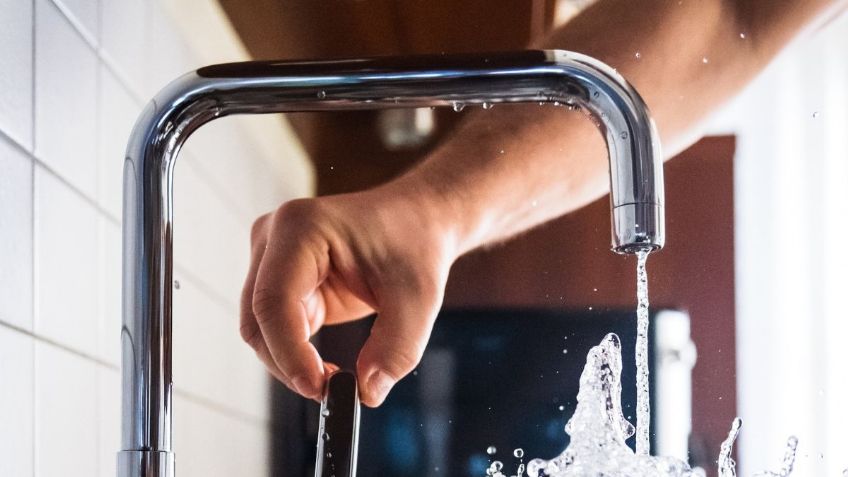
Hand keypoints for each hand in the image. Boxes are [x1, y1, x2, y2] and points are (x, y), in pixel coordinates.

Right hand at [240, 185, 457, 406]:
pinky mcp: (281, 280)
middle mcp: (274, 237)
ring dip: (290, 362)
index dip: (289, 351)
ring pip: (260, 329)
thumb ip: (397, 348)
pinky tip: (326, 366)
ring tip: (335, 378)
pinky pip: (275, 329)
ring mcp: (271, 258)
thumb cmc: (415, 242)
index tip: (319, 387)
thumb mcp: (419, 297)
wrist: (417, 221)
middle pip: (258, 318)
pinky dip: (296, 354)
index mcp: (301, 227)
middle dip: (288, 363)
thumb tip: (367, 391)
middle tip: (330, 392)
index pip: (274, 300)